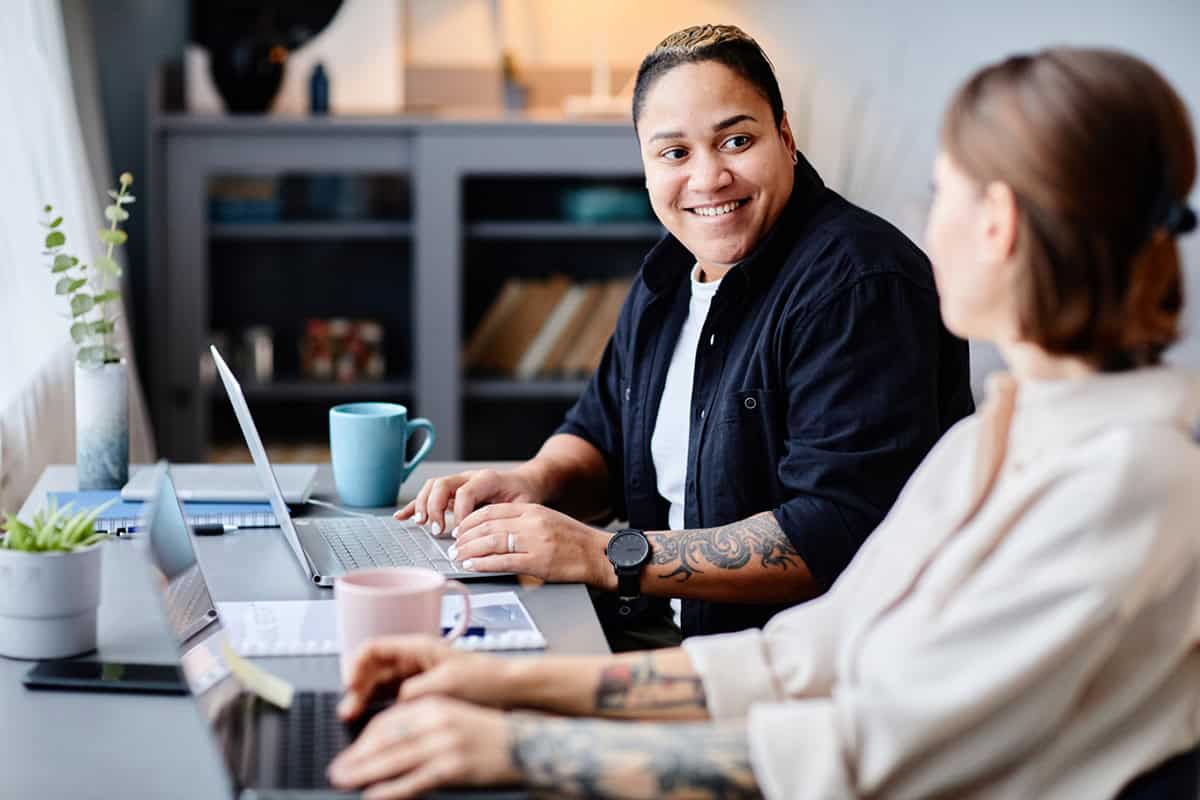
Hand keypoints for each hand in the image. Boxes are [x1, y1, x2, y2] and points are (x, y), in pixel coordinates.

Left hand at [328, 697, 518, 799]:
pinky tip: (373, 796)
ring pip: (393, 759)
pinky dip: (389, 790)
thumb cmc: (489, 734)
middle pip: (385, 738)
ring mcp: (444, 744)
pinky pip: (413, 781)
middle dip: (357, 755)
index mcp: (435, 704)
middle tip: (336, 769)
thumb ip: (423, 724)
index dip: (364, 737)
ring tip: (344, 781)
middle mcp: (437, 721)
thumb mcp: (454, 716)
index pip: (389, 719)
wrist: (527, 744)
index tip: (350, 750)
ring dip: (363, 771)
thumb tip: (386, 743)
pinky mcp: (452, 768)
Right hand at [340, 635, 518, 718]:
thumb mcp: (447, 684)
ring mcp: (416, 675)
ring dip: (364, 698)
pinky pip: (391, 697)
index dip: (355, 664)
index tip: (349, 685)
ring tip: (354, 717)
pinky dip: (378, 706)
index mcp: (418, 646)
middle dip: (356, 687)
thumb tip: (393, 702)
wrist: (510, 690)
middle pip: (372, 668)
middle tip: (348, 710)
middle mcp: (414, 658)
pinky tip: (374, 719)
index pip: (374, 647)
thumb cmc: (486, 679)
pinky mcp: (421, 692)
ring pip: (379, 684)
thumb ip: (416, 691)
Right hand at [393, 468, 541, 536]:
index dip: (461, 514)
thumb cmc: (524, 495)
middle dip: (435, 507)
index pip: (465, 492)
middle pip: (442, 484)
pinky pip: (429, 495)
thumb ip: (506, 518)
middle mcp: (469, 477)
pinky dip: (415, 505)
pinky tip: (403, 516)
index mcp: (487, 478)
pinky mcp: (452, 492)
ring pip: (432, 487)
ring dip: (423, 505)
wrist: (526, 482)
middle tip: (438, 529)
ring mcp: (459, 483)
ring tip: (422, 523)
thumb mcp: (523, 506)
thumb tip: (491, 536)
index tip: (461, 533)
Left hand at [449, 503, 615, 587]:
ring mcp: (534, 542)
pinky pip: (502, 561)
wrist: (600, 555)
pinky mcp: (538, 562)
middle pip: (487, 525)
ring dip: (469, 550)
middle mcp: (531, 523)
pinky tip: (472, 565)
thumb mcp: (548, 521)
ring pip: (491, 542)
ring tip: (458, 556)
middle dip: (465, 536)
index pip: (492, 511)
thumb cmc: (575, 541)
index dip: (470, 520)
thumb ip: (523, 523)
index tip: (460, 529)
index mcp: (533, 510)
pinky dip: (483, 563)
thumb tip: (494, 531)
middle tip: (454, 545)